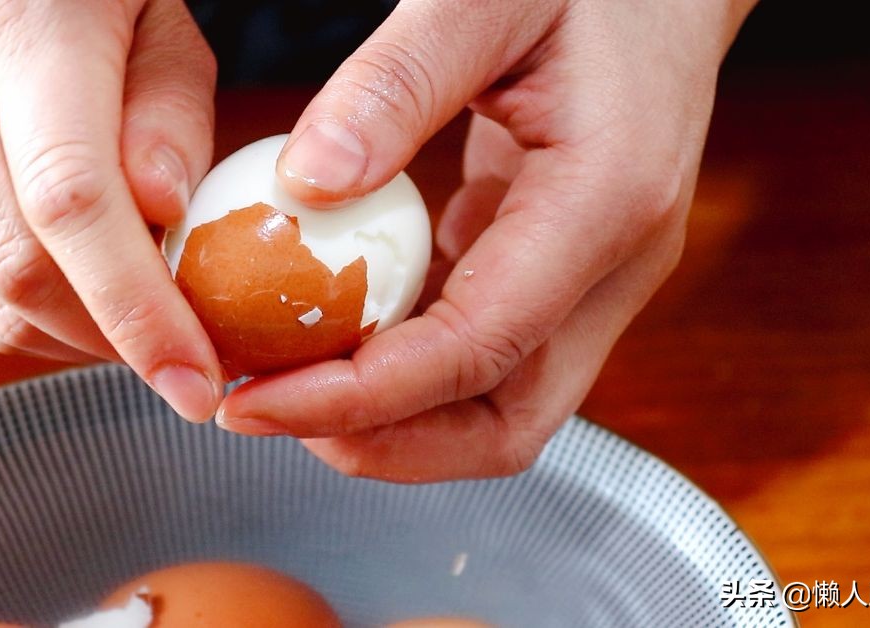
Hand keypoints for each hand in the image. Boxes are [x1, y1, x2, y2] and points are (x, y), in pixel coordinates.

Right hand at [0, 0, 224, 419]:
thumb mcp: (162, 26)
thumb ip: (171, 116)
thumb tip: (165, 216)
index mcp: (21, 19)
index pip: (70, 197)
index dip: (137, 307)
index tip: (198, 382)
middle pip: (19, 265)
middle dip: (115, 340)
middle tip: (188, 359)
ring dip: (78, 339)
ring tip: (143, 321)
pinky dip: (33, 325)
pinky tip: (83, 301)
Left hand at [216, 0, 756, 480]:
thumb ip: (396, 84)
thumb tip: (303, 188)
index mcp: (607, 201)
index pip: (480, 349)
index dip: (361, 397)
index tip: (253, 400)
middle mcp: (615, 266)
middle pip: (504, 423)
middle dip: (380, 441)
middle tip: (263, 407)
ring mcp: (595, 278)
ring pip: (497, 403)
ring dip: (391, 417)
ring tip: (285, 379)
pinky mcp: (565, 271)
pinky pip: (486, 348)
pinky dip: (407, 362)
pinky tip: (335, 326)